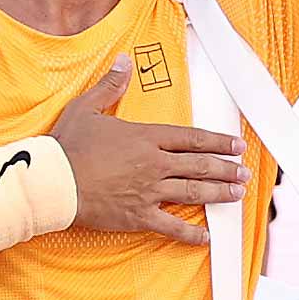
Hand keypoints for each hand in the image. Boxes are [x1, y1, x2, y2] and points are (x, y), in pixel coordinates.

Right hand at [51, 56, 248, 244]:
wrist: (54, 181)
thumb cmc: (68, 146)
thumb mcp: (87, 108)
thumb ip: (111, 86)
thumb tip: (124, 61)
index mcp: (145, 137)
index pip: (191, 138)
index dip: (217, 141)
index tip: (236, 145)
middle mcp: (154, 164)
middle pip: (199, 165)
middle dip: (226, 169)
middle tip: (244, 173)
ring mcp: (148, 191)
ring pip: (193, 192)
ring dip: (218, 193)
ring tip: (236, 195)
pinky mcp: (138, 215)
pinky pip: (171, 226)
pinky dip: (190, 234)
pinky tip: (206, 238)